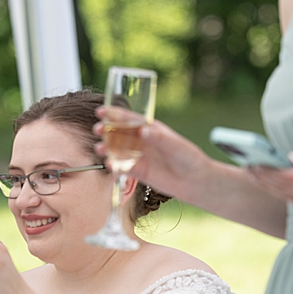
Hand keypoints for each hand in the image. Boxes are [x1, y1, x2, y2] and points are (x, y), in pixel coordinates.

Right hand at [94, 108, 210, 201]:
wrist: (195, 181)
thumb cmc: (189, 158)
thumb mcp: (175, 145)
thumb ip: (159, 138)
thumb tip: (143, 130)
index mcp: (151, 129)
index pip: (129, 119)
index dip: (115, 114)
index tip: (101, 111)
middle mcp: (142, 141)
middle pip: (120, 133)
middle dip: (107, 130)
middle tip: (97, 129)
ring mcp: (139, 156)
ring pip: (118, 150)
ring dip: (107, 148)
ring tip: (99, 149)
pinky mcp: (139, 172)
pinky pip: (123, 168)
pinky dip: (115, 166)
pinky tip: (109, 165)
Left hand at [247, 145, 292, 219]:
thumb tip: (287, 158)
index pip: (287, 177)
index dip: (268, 172)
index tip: (254, 163)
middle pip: (282, 189)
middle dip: (263, 178)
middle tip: (247, 167)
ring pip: (287, 197)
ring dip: (270, 186)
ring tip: (254, 174)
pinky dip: (287, 193)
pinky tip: (275, 183)